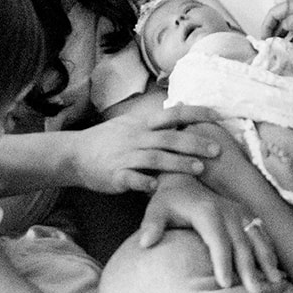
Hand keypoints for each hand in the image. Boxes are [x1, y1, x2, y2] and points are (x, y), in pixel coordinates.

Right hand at [72, 104, 222, 193]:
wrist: (74, 154)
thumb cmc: (107, 140)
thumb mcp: (131, 124)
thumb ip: (156, 119)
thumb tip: (180, 105)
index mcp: (142, 125)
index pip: (173, 114)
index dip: (196, 113)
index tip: (218, 116)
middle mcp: (136, 138)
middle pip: (169, 137)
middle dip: (194, 143)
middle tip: (217, 150)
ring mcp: (125, 157)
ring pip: (155, 158)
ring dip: (177, 163)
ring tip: (199, 169)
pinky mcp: (115, 176)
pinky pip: (132, 179)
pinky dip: (145, 182)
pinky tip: (158, 187)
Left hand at [137, 174, 283, 292]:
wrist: (183, 181)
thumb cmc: (167, 202)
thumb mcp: (155, 210)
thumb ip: (151, 225)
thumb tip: (145, 243)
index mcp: (206, 211)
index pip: (217, 239)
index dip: (221, 261)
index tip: (224, 284)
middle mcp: (227, 210)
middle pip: (241, 242)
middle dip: (248, 268)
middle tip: (254, 292)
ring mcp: (239, 211)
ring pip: (257, 237)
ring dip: (266, 260)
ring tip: (275, 282)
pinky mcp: (246, 214)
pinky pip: (261, 233)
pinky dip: (269, 251)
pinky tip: (275, 269)